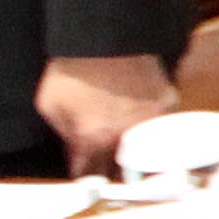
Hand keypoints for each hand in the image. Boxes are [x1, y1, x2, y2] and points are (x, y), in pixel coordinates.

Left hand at [39, 51, 180, 174]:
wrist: (103, 36)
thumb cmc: (71, 70)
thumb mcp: (50, 105)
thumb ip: (64, 136)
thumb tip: (75, 153)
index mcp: (92, 141)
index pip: (90, 177)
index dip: (87, 181)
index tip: (87, 181)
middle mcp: (125, 137)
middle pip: (124, 174)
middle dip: (116, 176)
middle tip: (109, 170)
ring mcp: (151, 122)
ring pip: (149, 155)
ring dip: (139, 158)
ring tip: (128, 150)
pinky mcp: (169, 104)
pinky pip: (163, 128)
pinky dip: (154, 131)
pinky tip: (143, 124)